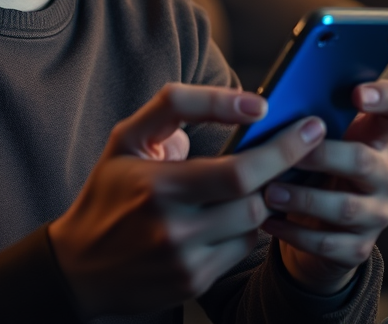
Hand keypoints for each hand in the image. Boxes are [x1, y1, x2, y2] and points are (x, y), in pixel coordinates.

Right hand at [48, 83, 326, 318]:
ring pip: (254, 223)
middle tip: (308, 140)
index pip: (236, 170)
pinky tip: (236, 209)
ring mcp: (186, 260)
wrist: (79, 267)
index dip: (277, 148)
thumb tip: (241, 104)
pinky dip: (247, 226)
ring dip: (265, 196)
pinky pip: (242, 249)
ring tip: (265, 174)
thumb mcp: (127, 137)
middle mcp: (174, 228)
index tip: (304, 126)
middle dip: (286, 165)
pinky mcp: (194, 282)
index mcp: (157, 186)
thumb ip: (175, 106)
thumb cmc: (108, 191)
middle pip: (254, 198)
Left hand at [262, 79, 387, 294]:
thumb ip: (304, 125)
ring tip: (268, 192)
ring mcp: (376, 214)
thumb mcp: (313, 145)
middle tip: (287, 154)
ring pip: (344, 208)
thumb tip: (267, 106)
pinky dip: (294, 233)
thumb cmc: (311, 172)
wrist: (315, 232)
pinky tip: (268, 222)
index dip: (386, 96)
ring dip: (302, 198)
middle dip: (321, 156)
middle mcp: (384, 175)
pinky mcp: (359, 248)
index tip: (357, 93)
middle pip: (363, 160)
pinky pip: (327, 243)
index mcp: (375, 138)